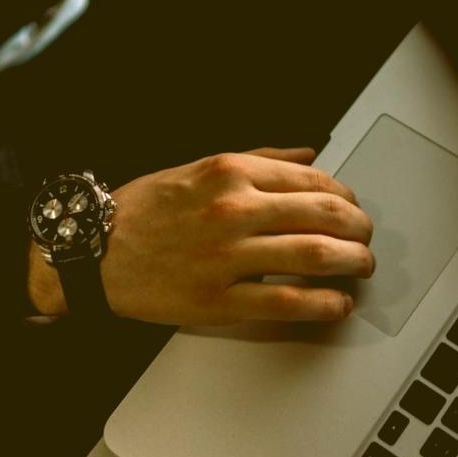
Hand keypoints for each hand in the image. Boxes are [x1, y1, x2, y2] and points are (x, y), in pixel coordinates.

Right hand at [29, 148, 373, 324]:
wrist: (91, 252)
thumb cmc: (141, 211)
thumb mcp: (198, 168)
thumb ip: (258, 159)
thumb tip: (307, 152)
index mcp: (230, 173)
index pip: (312, 181)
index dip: (346, 197)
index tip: (353, 209)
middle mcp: (234, 210)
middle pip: (324, 216)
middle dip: (359, 229)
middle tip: (366, 240)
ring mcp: (228, 256)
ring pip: (315, 255)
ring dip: (352, 263)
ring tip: (361, 269)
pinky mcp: (219, 299)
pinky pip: (287, 301)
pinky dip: (324, 303)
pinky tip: (337, 304)